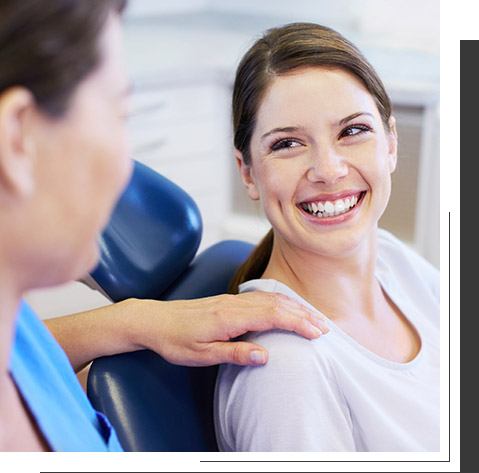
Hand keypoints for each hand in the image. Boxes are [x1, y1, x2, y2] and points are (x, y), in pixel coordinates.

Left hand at [128, 292, 328, 366]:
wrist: (155, 320)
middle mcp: (234, 304)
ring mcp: (232, 299)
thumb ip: (234, 353)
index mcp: (229, 317)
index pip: (273, 316)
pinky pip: (261, 297)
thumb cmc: (176, 340)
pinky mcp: (229, 300)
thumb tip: (266, 356)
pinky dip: (280, 301)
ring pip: (270, 298)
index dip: (298, 323)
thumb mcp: (201, 354)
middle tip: (325, 328)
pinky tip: (286, 306)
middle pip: (277, 304)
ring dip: (294, 306)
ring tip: (313, 317)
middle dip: (303, 314)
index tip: (317, 333)